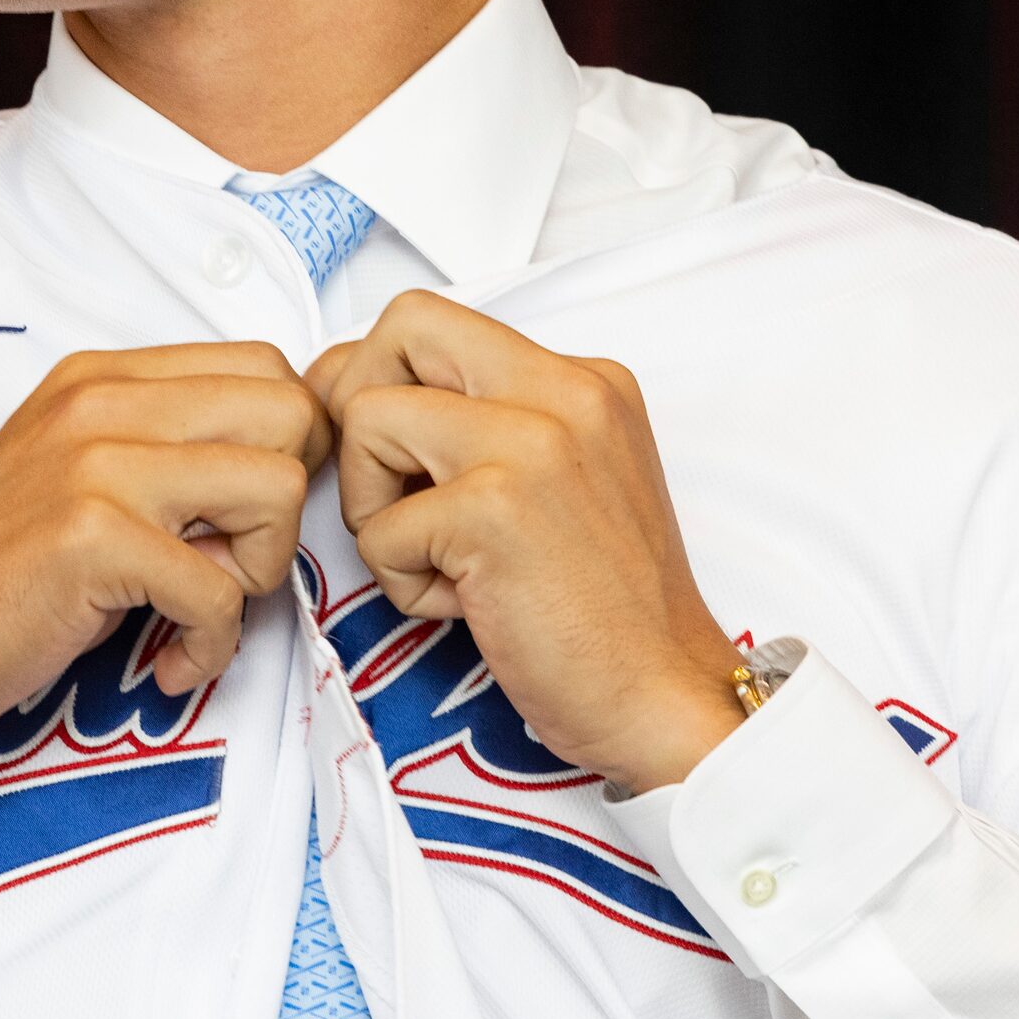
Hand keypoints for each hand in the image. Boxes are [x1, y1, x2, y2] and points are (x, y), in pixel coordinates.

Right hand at [0, 342, 331, 739]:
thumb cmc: (0, 572)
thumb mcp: (80, 472)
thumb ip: (166, 446)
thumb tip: (286, 461)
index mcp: (104, 377)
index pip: (266, 367)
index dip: (287, 447)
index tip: (246, 515)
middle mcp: (102, 402)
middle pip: (291, 414)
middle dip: (285, 502)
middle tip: (231, 560)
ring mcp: (96, 463)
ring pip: (278, 489)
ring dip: (258, 572)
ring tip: (196, 607)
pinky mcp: (92, 537)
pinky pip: (223, 590)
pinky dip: (210, 645)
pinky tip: (168, 661)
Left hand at [302, 291, 745, 796]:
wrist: (662, 698)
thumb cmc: (603, 610)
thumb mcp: (561, 480)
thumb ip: (484, 423)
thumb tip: (356, 385)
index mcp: (583, 380)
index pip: (433, 321)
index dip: (379, 377)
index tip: (384, 450)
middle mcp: (565, 391)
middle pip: (399, 328)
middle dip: (360, 408)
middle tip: (391, 491)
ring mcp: (533, 443)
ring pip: (368, 418)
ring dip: (373, 503)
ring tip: (436, 558)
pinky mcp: (496, 509)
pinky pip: (378, 526)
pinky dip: (399, 579)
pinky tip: (464, 605)